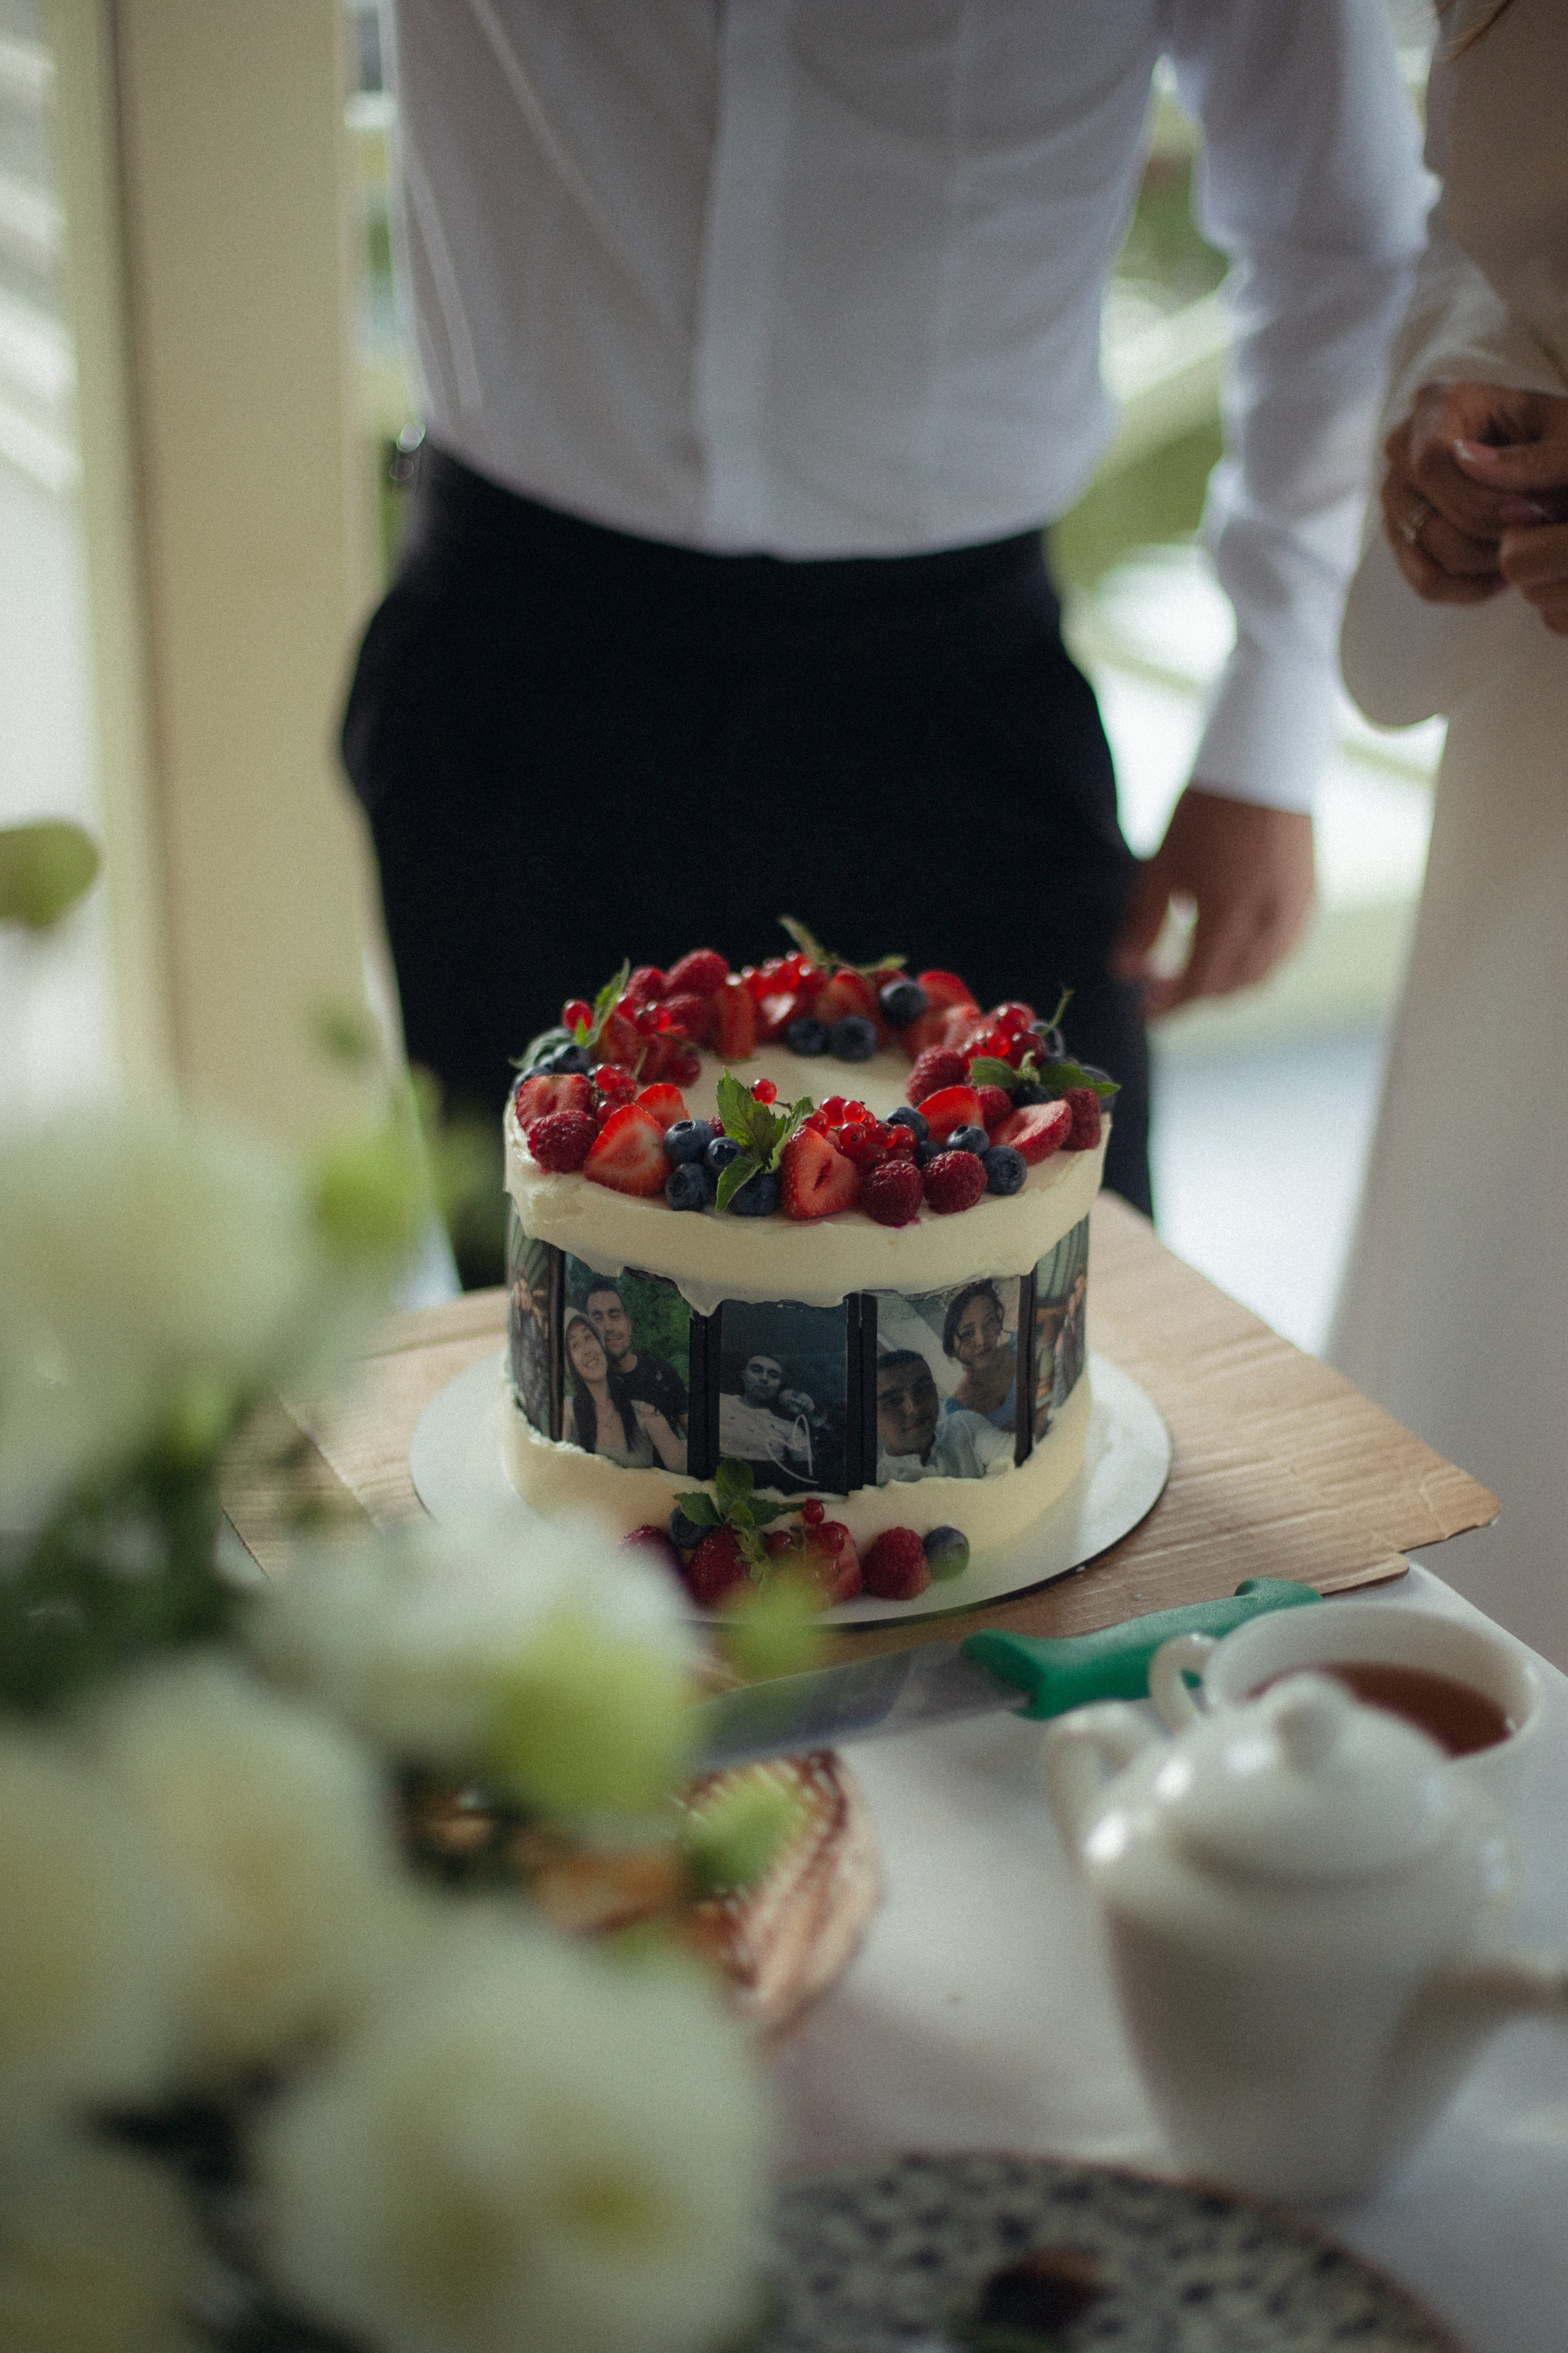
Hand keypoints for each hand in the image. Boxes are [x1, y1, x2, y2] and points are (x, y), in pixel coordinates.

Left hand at [1112, 785, 1314, 1016]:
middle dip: (1192, 996)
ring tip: (1190, 968)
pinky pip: (1281, 954)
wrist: (1265, 765)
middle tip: (1158, 985)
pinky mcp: (1309, 901)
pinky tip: (1229, 947)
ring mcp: (1294, 915)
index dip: (1168, 1007)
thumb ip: (1143, 925)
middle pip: (1228, 989)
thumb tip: (1124, 971)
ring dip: (1223, 985)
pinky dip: (1252, 964)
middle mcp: (1267, 925)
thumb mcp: (1162, 867)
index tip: (1144, 1012)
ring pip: (1259, 977)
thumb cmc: (1206, 811)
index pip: (1197, 987)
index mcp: (1227, 917)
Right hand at [1382, 382, 1567, 604]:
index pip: (1432, 464)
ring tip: (1525, 550)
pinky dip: (1466, 589)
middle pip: (1426, 513)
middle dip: (1486, 533)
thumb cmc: (1558, 435)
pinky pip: (1425, 580)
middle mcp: (1401, 446)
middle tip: (1535, 532)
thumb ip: (1531, 453)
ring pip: (1426, 549)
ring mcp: (1396, 493)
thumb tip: (1471, 464)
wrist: (1547, 452)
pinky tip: (1505, 577)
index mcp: (1437, 403)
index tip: (1529, 512)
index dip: (1478, 499)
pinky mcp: (1403, 533)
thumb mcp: (1562, 433)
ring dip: (1482, 561)